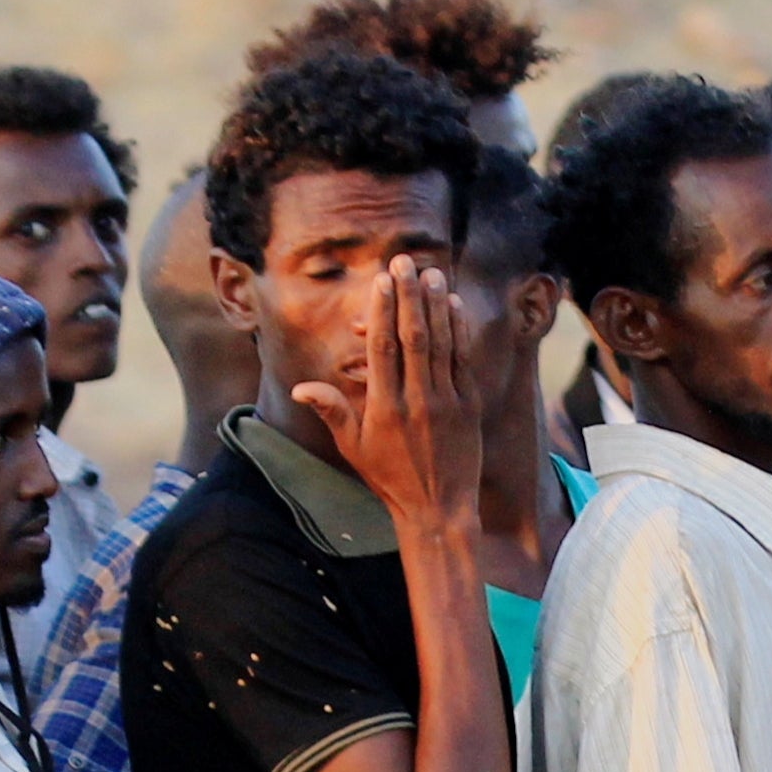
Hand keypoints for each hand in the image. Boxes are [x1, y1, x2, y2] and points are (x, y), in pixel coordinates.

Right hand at [295, 256, 480, 531]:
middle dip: (409, 296)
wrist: (438, 510)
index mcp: (384, 408)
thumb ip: (332, 412)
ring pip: (441, 343)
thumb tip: (302, 388)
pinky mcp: (469, 406)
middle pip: (413, 337)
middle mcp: (416, 401)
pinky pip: (463, 360)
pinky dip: (458, 330)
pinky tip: (453, 305)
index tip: (381, 281)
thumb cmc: (390, 478)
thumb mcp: (354, 448)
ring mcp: (446, 402)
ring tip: (430, 273)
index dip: (382, 310)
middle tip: (405, 261)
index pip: (382, 348)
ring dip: (435, 305)